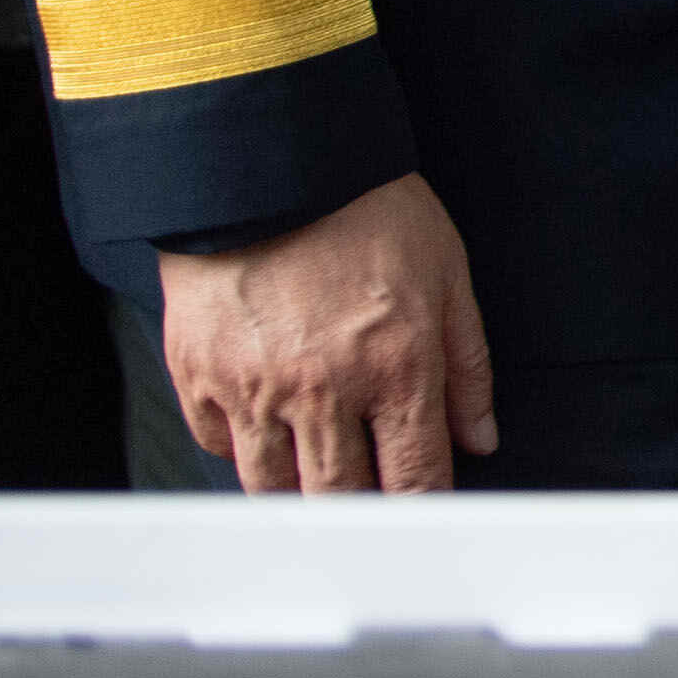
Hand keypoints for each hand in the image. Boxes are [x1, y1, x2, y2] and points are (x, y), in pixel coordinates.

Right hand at [158, 172, 494, 490]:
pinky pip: (218, 447)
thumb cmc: (368, 210)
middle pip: (340, 499)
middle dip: (360, 512)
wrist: (272, 162)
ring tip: (314, 475)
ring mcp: (253, 389)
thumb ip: (466, 365)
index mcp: (395, 368)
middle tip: (368, 503)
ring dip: (297, 492)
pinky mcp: (198, 377)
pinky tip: (264, 428)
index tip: (424, 515)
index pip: (414, 479)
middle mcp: (323, 391)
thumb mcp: (447, 274)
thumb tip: (480, 438)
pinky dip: (242, 449)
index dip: (422, 508)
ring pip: (272, 488)